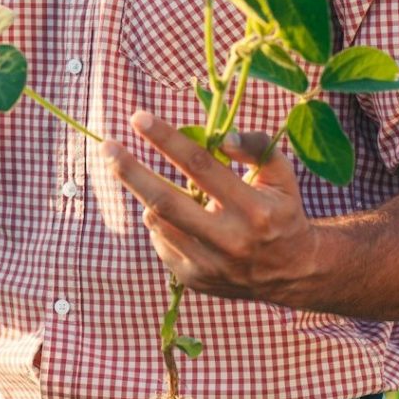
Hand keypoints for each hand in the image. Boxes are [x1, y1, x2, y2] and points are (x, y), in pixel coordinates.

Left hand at [103, 110, 322, 305]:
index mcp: (254, 210)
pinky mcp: (194, 280)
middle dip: (130, 172)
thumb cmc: (282, 211)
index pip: (201, 167)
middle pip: (166, 202)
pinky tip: (174, 214)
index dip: (167, 140)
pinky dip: (159, 221)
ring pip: (158, 222)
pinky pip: (161, 242)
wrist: (293, 273)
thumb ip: (256, 147)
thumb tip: (222, 137)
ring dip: (144, 194)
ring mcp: (209, 265)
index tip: (139, 118)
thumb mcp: (281, 175)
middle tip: (106, 146)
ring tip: (143, 176)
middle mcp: (230, 240)